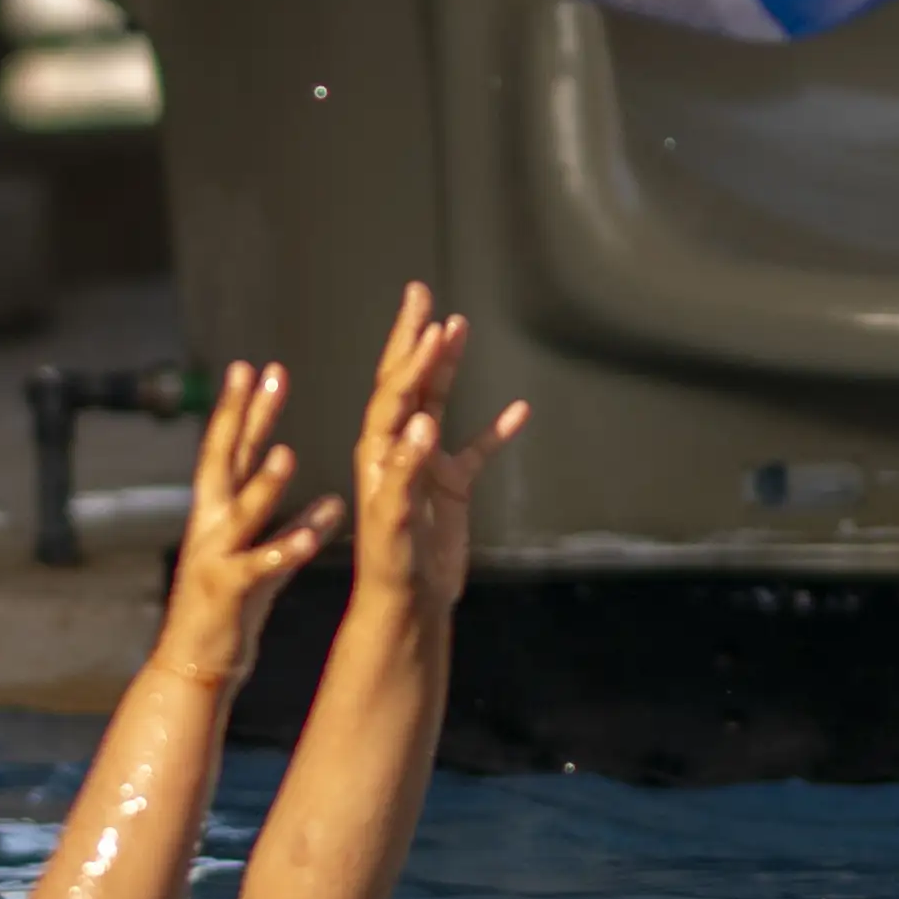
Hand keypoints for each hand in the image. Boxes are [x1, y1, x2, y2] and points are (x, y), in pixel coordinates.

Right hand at [154, 360, 344, 688]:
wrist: (194, 666)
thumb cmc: (231, 610)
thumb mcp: (267, 561)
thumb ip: (297, 527)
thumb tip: (336, 503)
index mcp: (216, 512)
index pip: (229, 449)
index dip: (241, 408)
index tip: (254, 367)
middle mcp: (209, 525)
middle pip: (225, 460)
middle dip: (243, 416)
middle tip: (262, 375)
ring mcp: (215, 556)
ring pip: (241, 511)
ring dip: (264, 482)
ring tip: (287, 452)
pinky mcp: (228, 592)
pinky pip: (260, 566)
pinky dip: (285, 548)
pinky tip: (311, 533)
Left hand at [350, 283, 529, 614]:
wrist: (406, 605)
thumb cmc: (391, 565)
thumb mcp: (394, 520)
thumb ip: (406, 472)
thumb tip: (423, 423)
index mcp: (378, 452)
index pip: (395, 394)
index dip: (413, 360)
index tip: (433, 326)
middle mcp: (398, 449)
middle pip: (405, 382)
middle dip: (412, 339)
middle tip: (418, 293)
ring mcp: (426, 465)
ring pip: (437, 403)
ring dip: (447, 366)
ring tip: (457, 325)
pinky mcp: (450, 487)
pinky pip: (476, 449)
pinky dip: (497, 429)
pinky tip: (520, 410)